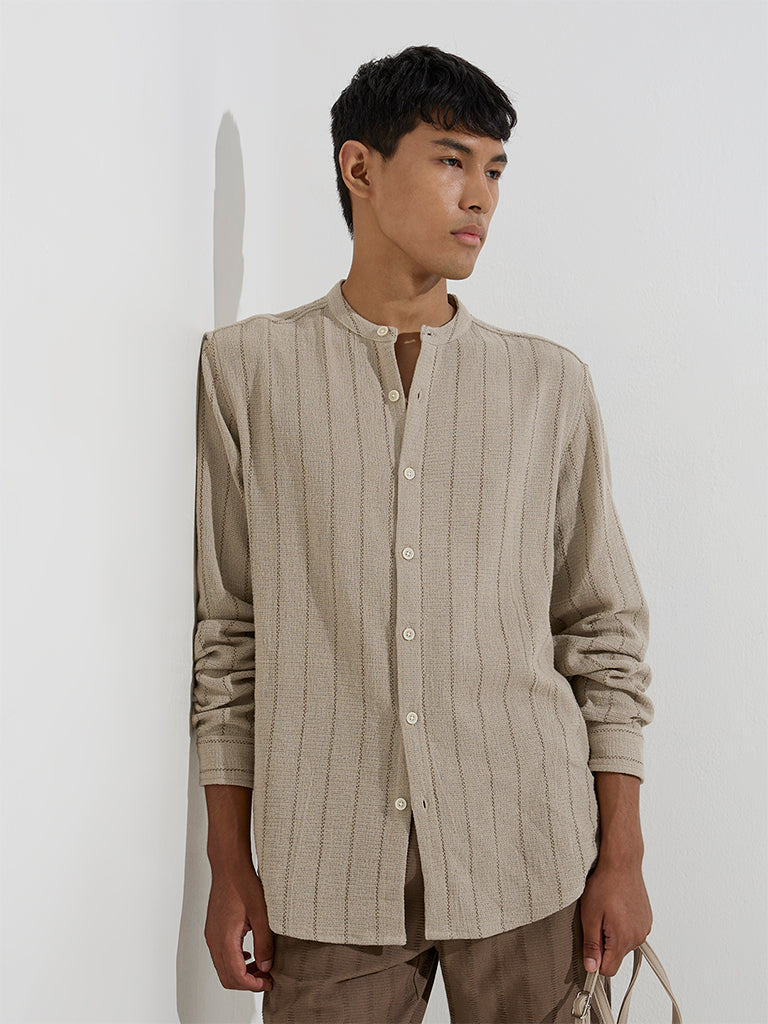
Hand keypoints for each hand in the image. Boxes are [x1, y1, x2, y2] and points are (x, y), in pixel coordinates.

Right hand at [204, 862, 274, 991]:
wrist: (229, 866)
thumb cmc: (243, 883)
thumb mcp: (261, 914)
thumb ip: (264, 942)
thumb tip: (266, 965)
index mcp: (225, 939)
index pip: (236, 976)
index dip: (253, 985)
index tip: (269, 982)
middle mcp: (214, 940)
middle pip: (227, 978)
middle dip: (247, 983)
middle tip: (267, 977)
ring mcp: (211, 935)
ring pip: (223, 967)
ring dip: (241, 973)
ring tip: (262, 966)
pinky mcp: (213, 929)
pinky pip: (221, 955)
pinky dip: (235, 962)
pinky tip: (250, 954)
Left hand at [579, 856, 652, 976]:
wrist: (622, 863)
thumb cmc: (605, 885)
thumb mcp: (590, 916)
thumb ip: (591, 945)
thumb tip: (591, 968)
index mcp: (623, 939)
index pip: (608, 970)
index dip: (595, 961)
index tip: (589, 949)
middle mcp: (637, 937)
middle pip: (616, 956)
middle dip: (604, 944)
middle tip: (596, 920)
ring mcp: (644, 928)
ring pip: (624, 944)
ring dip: (614, 934)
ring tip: (607, 911)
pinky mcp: (646, 920)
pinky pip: (632, 932)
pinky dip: (623, 925)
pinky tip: (617, 908)